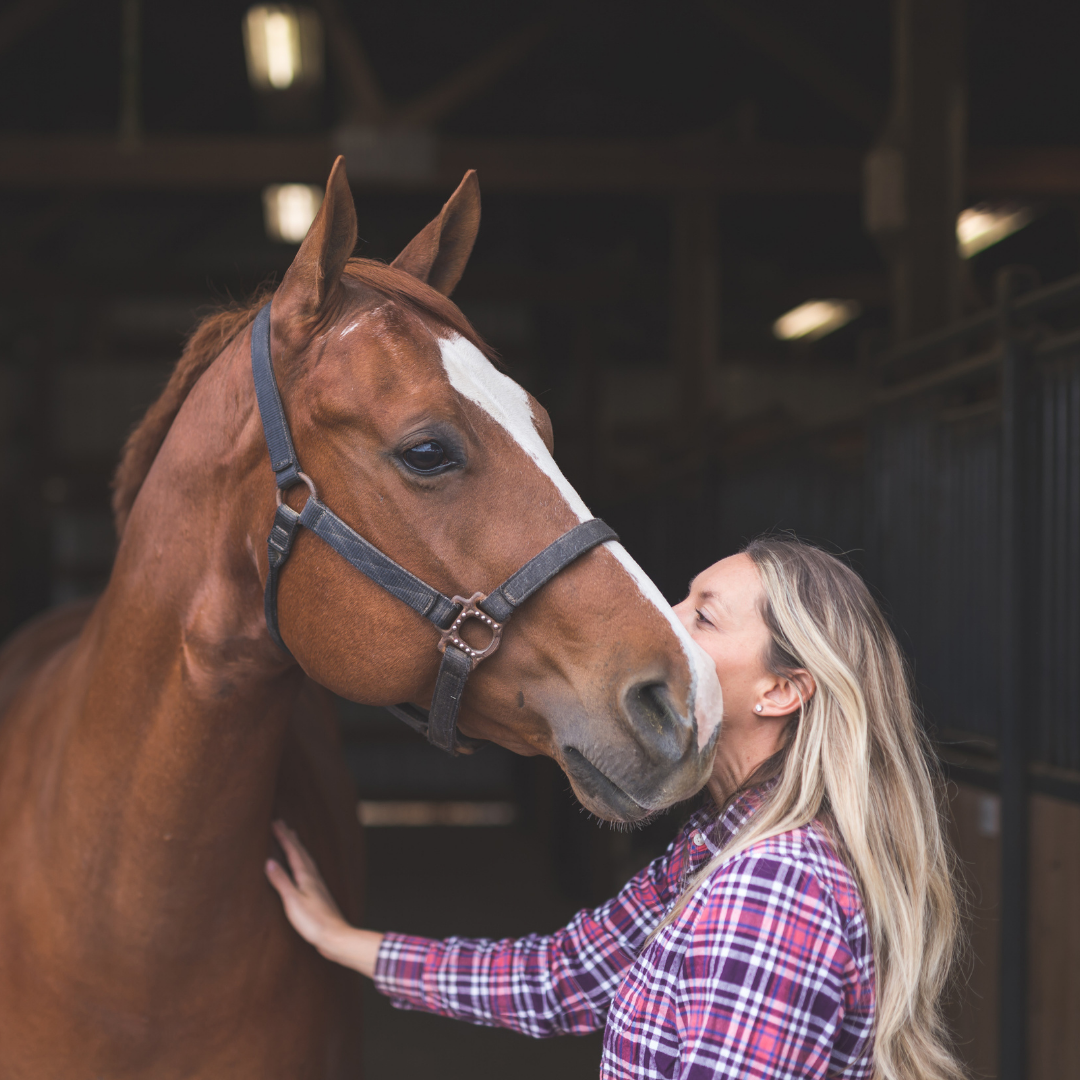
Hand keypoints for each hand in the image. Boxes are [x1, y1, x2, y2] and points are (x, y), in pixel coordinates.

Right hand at [265, 821, 382, 977]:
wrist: (335, 937)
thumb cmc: (314, 922)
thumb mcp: (292, 901)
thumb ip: (281, 881)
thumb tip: (269, 861)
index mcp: (306, 876)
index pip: (293, 851)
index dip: (283, 836)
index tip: (274, 822)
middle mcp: (313, 876)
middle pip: (301, 851)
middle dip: (290, 837)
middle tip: (282, 823)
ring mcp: (317, 885)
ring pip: (306, 859)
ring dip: (298, 846)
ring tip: (293, 837)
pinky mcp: (318, 894)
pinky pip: (309, 869)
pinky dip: (303, 860)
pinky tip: (304, 867)